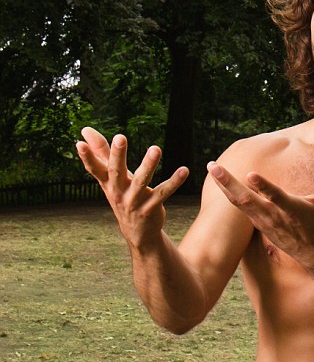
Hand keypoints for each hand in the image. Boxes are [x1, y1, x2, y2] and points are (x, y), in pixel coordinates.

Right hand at [76, 127, 188, 248]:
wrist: (137, 232)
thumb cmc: (122, 195)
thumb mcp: (110, 177)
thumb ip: (101, 152)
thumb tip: (85, 129)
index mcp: (107, 183)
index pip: (95, 169)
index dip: (87, 157)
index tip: (79, 143)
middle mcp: (118, 192)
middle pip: (116, 172)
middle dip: (118, 155)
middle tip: (120, 137)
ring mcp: (134, 201)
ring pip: (141, 181)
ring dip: (148, 165)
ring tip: (156, 148)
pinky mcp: (151, 208)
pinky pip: (163, 193)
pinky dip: (174, 182)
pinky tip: (184, 170)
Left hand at [208, 161, 313, 261]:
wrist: (311, 251)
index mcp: (291, 209)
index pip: (275, 197)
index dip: (263, 186)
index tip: (250, 174)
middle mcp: (274, 216)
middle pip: (247, 199)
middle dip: (228, 183)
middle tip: (213, 167)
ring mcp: (263, 221)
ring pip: (239, 203)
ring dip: (224, 186)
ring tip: (211, 168)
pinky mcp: (258, 223)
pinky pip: (240, 208)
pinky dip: (228, 195)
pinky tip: (219, 182)